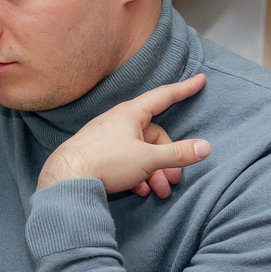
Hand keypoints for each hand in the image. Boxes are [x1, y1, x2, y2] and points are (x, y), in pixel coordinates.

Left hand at [35, 72, 209, 199]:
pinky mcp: (98, 155)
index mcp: (131, 114)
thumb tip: (205, 147)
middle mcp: (118, 122)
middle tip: (173, 180)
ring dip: (153, 172)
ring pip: (140, 152)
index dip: (184, 89)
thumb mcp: (147, 159)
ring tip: (159, 191)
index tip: (200, 80)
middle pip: (154, 136)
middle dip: (167, 160)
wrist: (65, 180)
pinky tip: (138, 190)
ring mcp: (107, 139)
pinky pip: (124, 161)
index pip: (164, 96)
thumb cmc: (106, 162)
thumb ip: (177, 154)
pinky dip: (135, 175)